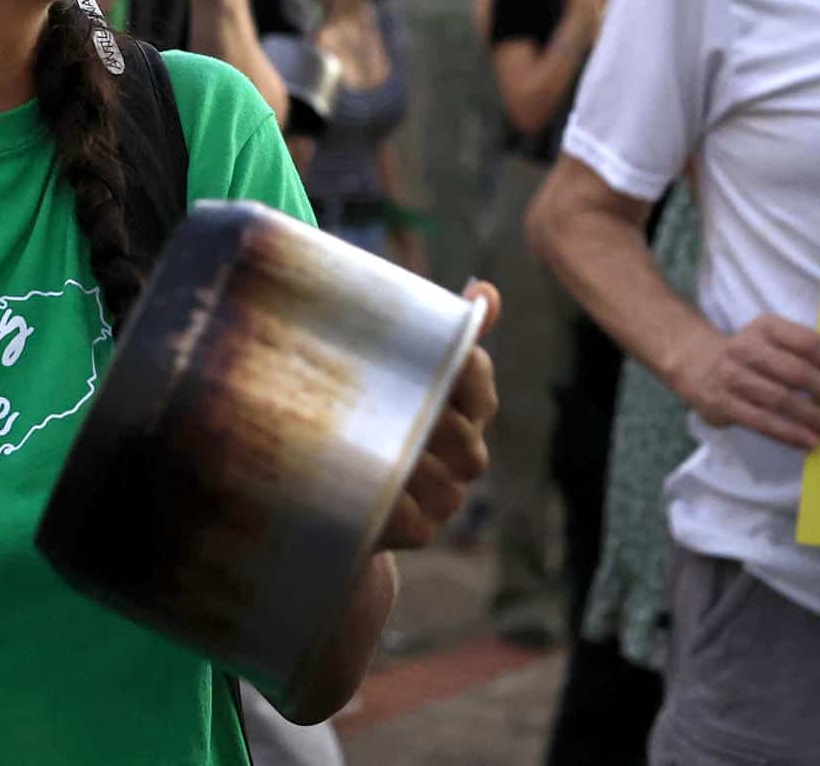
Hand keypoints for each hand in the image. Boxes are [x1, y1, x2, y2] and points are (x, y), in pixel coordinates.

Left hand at [379, 280, 499, 549]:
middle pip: (465, 433)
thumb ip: (430, 327)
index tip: (429, 354)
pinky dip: (391, 502)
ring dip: (408, 461)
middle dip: (432, 415)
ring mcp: (444, 496)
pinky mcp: (417, 530)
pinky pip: (412, 519)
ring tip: (366, 440)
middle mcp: (464, 454)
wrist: (333, 490)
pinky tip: (361, 482)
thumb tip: (487, 290)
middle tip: (390, 397)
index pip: (475, 377)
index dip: (457, 365)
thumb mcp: (389, 369)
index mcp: (463, 406)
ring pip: (445, 480)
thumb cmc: (371, 414)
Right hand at [669, 314, 819, 450]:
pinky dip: (789, 433)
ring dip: (816, 417)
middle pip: (797, 372)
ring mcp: (731, 377)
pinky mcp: (722, 404)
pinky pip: (762, 421)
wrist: (692, 362)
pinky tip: (811, 441)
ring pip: (781, 399)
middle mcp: (745, 348)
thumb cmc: (749, 355)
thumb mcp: (771, 339)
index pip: (808, 342)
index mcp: (765, 327)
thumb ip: (804, 353)